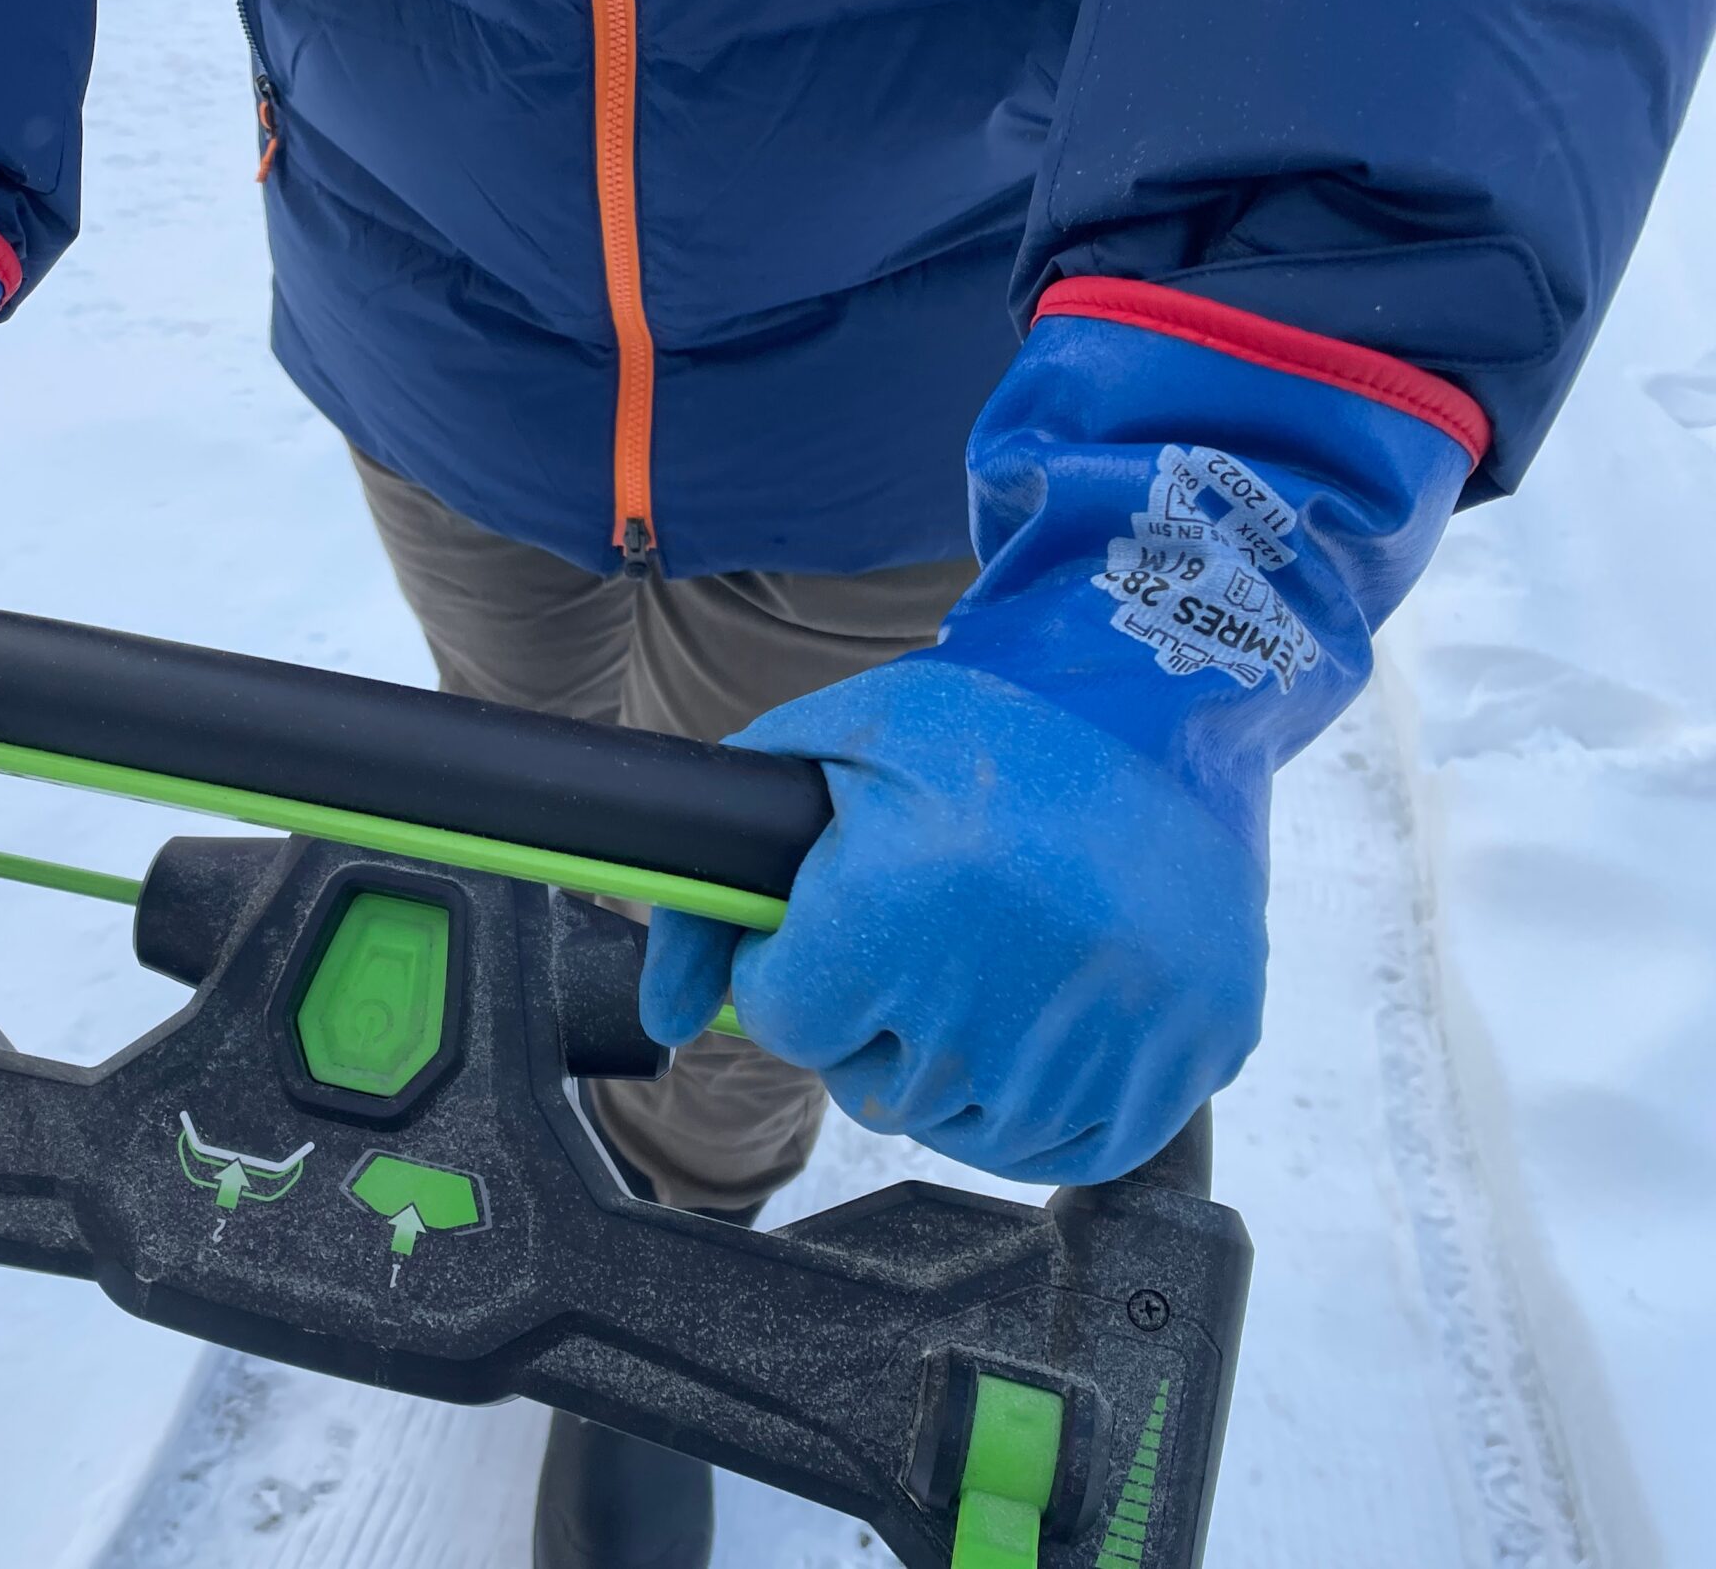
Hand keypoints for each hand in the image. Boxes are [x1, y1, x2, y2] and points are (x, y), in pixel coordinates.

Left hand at [640, 659, 1262, 1183]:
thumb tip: (668, 1014)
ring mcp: (1094, 1044)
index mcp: (890, 910)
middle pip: (868, 1082)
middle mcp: (988, 998)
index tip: (835, 922)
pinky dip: (1037, 1105)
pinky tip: (1043, 1018)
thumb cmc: (993, 725)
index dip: (795, 964)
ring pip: (957, 1127)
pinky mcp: (1183, 1064)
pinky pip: (1062, 1150)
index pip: (784, 1018)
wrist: (1167, 701)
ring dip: (949, 1062)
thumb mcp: (838, 741)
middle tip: (925, 929)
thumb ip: (724, 871)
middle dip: (871, 1012)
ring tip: (986, 962)